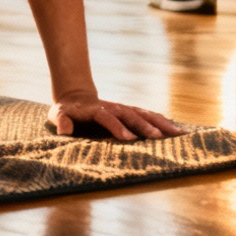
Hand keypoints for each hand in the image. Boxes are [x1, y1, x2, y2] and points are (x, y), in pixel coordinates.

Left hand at [50, 91, 184, 140]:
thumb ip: (61, 121)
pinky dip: (162, 121)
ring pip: (144, 114)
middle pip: (132, 115)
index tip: (128, 139)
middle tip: (159, 137)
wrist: (76, 96)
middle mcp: (114, 107)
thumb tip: (63, 129)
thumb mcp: (58, 114)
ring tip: (177, 133)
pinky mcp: (130, 112)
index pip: (108, 117)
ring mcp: (123, 109)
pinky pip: (148, 116)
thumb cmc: (66, 110)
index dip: (118, 127)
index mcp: (96, 109)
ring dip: (161, 123)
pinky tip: (175, 130)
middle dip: (146, 126)